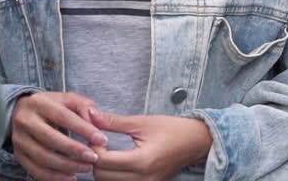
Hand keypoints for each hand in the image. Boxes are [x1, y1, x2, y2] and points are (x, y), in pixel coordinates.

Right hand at [11, 92, 108, 180]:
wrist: (21, 111)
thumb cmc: (52, 106)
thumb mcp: (68, 99)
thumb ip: (85, 107)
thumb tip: (97, 123)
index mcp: (40, 103)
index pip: (63, 116)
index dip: (83, 129)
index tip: (101, 140)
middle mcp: (26, 120)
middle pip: (50, 138)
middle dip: (74, 150)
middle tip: (93, 158)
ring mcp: (20, 138)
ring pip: (42, 156)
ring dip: (66, 166)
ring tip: (85, 168)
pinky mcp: (18, 154)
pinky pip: (34, 169)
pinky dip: (53, 177)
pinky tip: (70, 177)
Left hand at [89, 108, 212, 180]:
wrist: (196, 142)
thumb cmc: (172, 129)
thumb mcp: (142, 122)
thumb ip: (114, 121)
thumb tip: (91, 114)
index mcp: (142, 161)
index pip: (103, 161)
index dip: (93, 148)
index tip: (94, 136)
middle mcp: (143, 179)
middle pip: (102, 176)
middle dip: (94, 159)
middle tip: (97, 144)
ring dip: (102, 170)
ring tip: (105, 153)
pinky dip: (113, 176)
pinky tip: (115, 163)